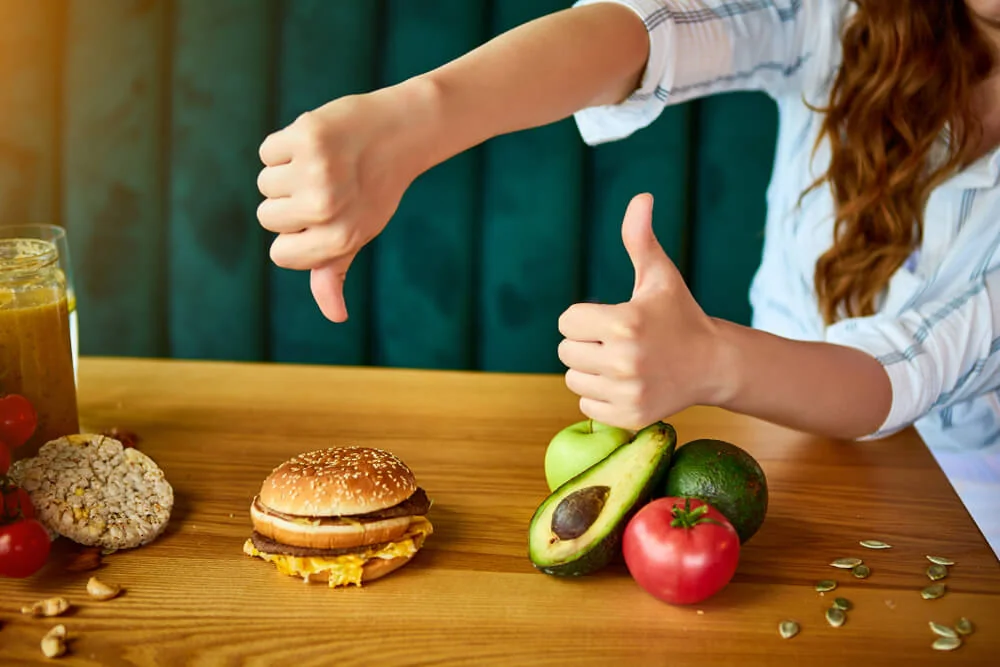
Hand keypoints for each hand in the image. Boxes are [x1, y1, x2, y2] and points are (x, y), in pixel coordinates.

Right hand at [256, 87, 425, 321]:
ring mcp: (315, 171)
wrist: (400, 132)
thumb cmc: (375, 188)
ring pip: (265, 184)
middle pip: (268, 217)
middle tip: (328, 185)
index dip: (295, 235)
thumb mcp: (360, 232)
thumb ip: (335, 272)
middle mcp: (327, 208)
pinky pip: (268, 152)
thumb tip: (335, 316)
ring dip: (287, 172)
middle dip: (289, 202)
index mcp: (341, 239)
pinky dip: (285, 145)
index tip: (320, 217)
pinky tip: (318, 142)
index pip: (281, 254)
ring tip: (324, 163)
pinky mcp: (306, 136)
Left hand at [557, 193, 724, 428]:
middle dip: (584, 343)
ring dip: (590, 371)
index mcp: (625, 323)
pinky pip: (586, 406)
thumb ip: (640, 238)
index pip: (566, 322)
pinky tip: (625, 384)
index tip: (609, 319)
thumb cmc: (680, 315)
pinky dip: (599, 397)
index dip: (584, 317)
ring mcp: (628, 393)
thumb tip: (641, 197)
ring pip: (573, 380)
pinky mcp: (630, 417)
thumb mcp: (660, 276)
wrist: (714, 364)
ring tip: (621, 363)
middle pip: (566, 351)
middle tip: (615, 341)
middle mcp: (624, 361)